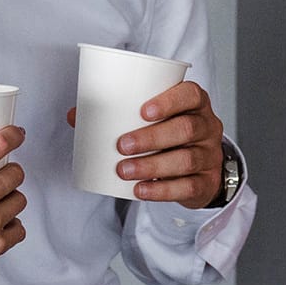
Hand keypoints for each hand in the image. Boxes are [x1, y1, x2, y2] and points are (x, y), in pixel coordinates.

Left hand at [67, 79, 226, 207]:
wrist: (200, 167)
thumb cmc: (170, 135)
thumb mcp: (155, 120)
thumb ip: (119, 114)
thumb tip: (75, 116)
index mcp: (195, 104)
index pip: (190, 94)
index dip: (169, 101)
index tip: (142, 111)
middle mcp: (207, 127)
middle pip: (186, 129)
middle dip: (152, 137)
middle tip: (122, 145)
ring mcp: (210, 156)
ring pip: (186, 159)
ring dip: (152, 165)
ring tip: (124, 170)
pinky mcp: (206, 182)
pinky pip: (187, 187)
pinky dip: (162, 190)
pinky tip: (141, 190)